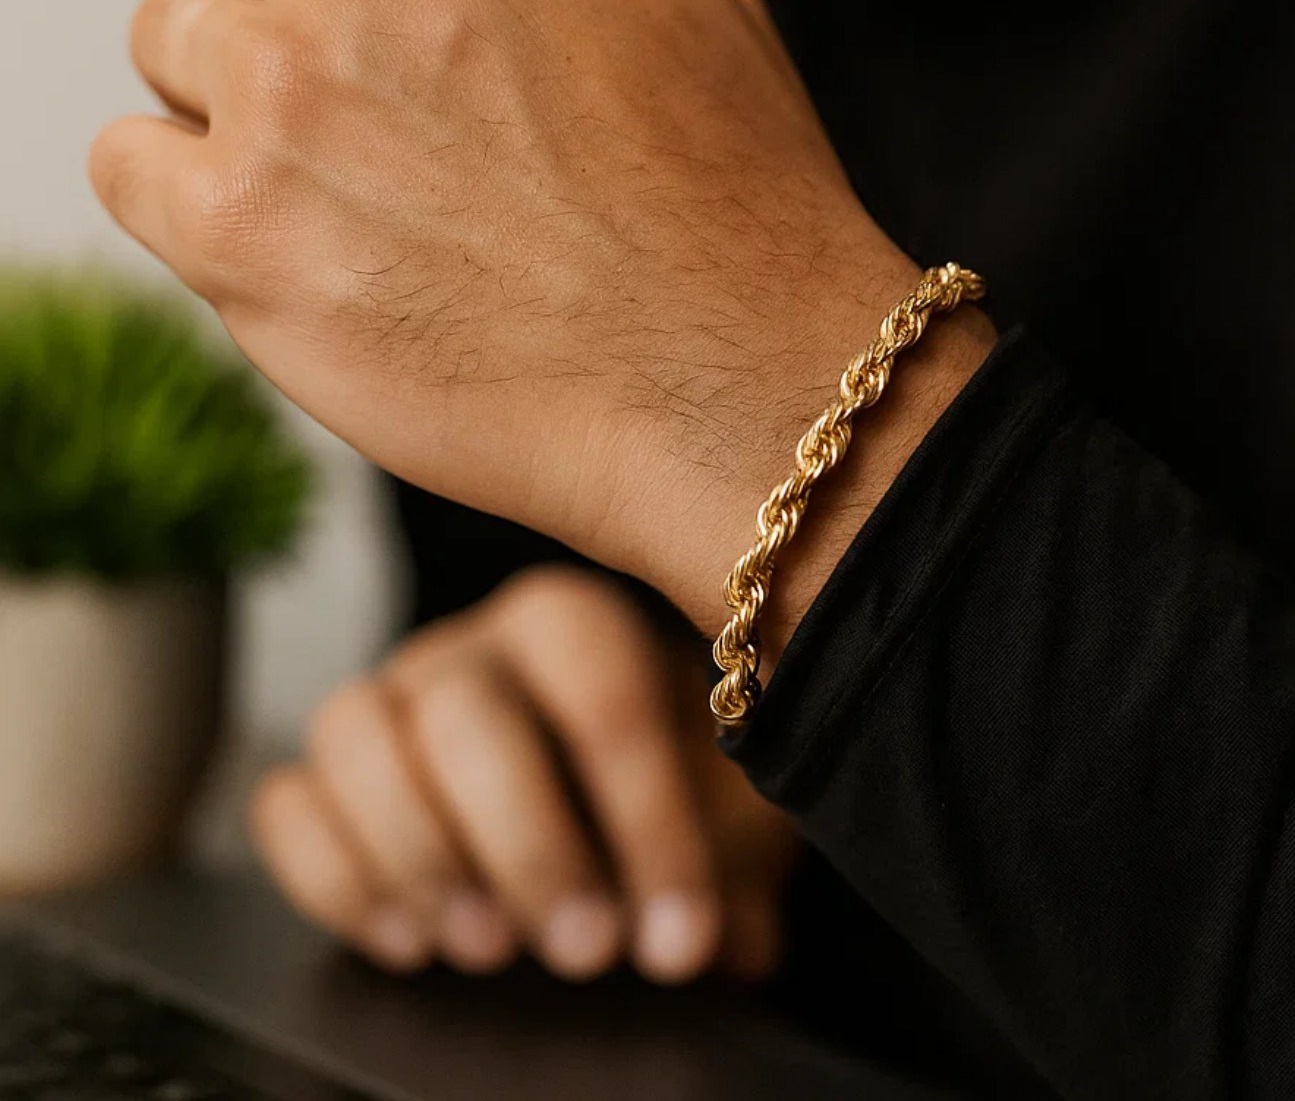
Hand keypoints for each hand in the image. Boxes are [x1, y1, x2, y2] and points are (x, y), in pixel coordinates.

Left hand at [96, 0, 993, 637]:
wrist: (730, 389)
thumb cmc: (735, 216)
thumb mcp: (689, 7)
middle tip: (366, 97)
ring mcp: (293, 92)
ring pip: (167, 41)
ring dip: (236, 101)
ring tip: (343, 186)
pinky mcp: (237, 231)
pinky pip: (127, 164)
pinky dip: (184, 197)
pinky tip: (286, 240)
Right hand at [251, 565, 797, 981]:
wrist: (610, 805)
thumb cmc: (675, 799)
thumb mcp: (725, 819)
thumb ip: (726, 863)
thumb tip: (716, 935)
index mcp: (578, 625)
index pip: (602, 692)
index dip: (643, 816)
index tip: (681, 930)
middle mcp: (472, 647)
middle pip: (465, 714)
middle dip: (527, 845)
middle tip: (585, 950)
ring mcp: (388, 699)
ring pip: (354, 736)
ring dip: (419, 857)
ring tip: (487, 948)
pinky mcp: (324, 770)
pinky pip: (286, 801)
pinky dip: (332, 878)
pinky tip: (407, 942)